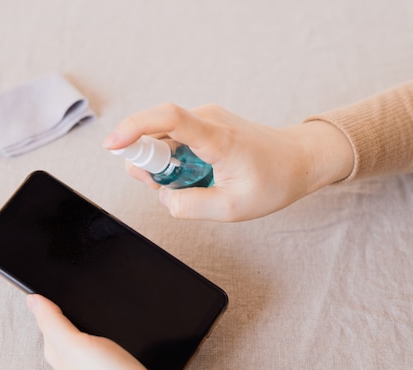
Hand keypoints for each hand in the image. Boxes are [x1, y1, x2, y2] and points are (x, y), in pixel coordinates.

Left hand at [26, 294, 182, 369]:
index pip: (47, 322)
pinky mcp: (122, 367)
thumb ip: (54, 324)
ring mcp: (99, 365)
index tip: (51, 282)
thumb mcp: (76, 347)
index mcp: (61, 354)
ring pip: (91, 334)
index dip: (48, 301)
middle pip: (68, 327)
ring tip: (95, 300)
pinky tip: (122, 325)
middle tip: (73, 286)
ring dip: (94, 319)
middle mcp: (78, 360)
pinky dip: (115, 332)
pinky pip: (113, 344)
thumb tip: (32, 300)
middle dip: (70, 307)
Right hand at [104, 103, 353, 221]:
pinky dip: (172, 160)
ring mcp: (206, 118)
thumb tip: (163, 197)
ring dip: (161, 164)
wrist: (300, 159)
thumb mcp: (232, 208)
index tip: (112, 145)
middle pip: (154, 132)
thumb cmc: (274, 181)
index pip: (168, 119)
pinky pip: (174, 139)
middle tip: (164, 188)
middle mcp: (208, 119)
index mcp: (218, 138)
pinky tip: (191, 176)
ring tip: (189, 184)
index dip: (134, 128)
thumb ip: (190, 206)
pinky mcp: (205, 123)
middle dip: (146, 162)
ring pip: (162, 138)